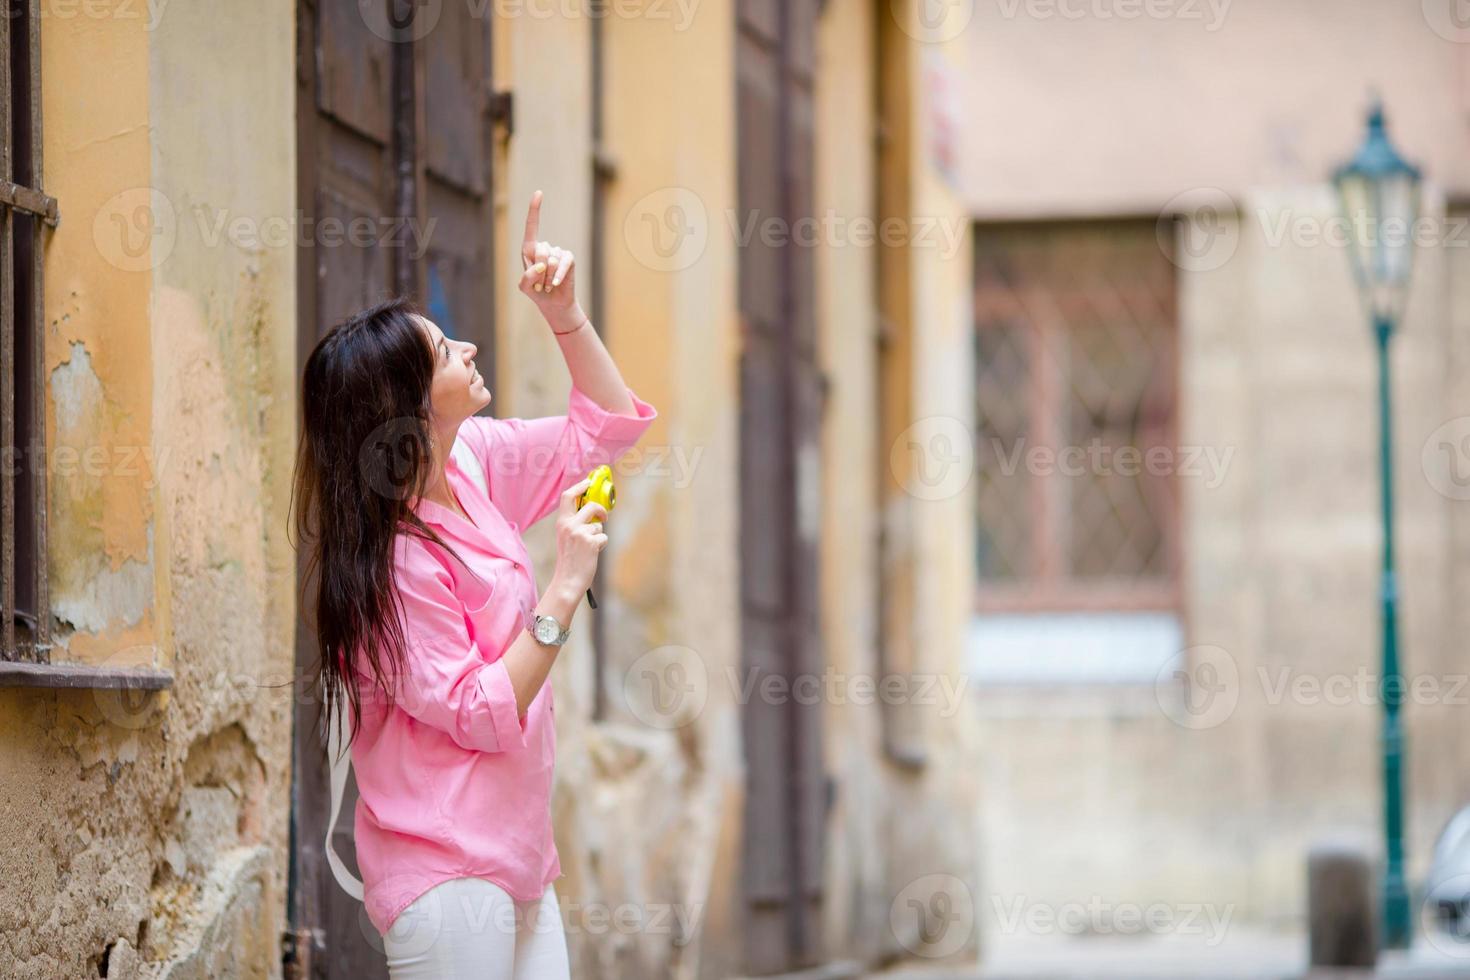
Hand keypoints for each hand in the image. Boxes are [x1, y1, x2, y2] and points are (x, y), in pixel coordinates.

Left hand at [518, 190, 584, 332]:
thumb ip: (527, 277)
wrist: (553, 304)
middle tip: (539, 284)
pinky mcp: (569, 259)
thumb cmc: (536, 292)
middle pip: (540, 251)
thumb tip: (541, 266)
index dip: (535, 209)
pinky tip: (555, 285)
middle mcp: (545, 247)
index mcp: (530, 249)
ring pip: (551, 261)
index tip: (539, 193)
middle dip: (538, 271)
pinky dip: (558, 276)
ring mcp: (558, 252)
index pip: (532, 226)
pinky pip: (563, 264)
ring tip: (547, 286)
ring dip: (547, 278)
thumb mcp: (524, 287)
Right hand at [550, 477, 607, 596]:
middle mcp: (569, 525)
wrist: (567, 580)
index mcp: (561, 522)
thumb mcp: (566, 537)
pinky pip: (603, 537)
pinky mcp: (591, 542)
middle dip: (601, 509)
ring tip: (589, 548)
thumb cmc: (569, 560)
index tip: (588, 482)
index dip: (580, 486)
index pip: (568, 496)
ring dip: (598, 534)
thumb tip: (592, 511)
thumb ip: (574, 523)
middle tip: (604, 516)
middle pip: (590, 505)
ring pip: (599, 525)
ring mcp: (580, 533)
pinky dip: (601, 545)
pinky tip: (592, 554)